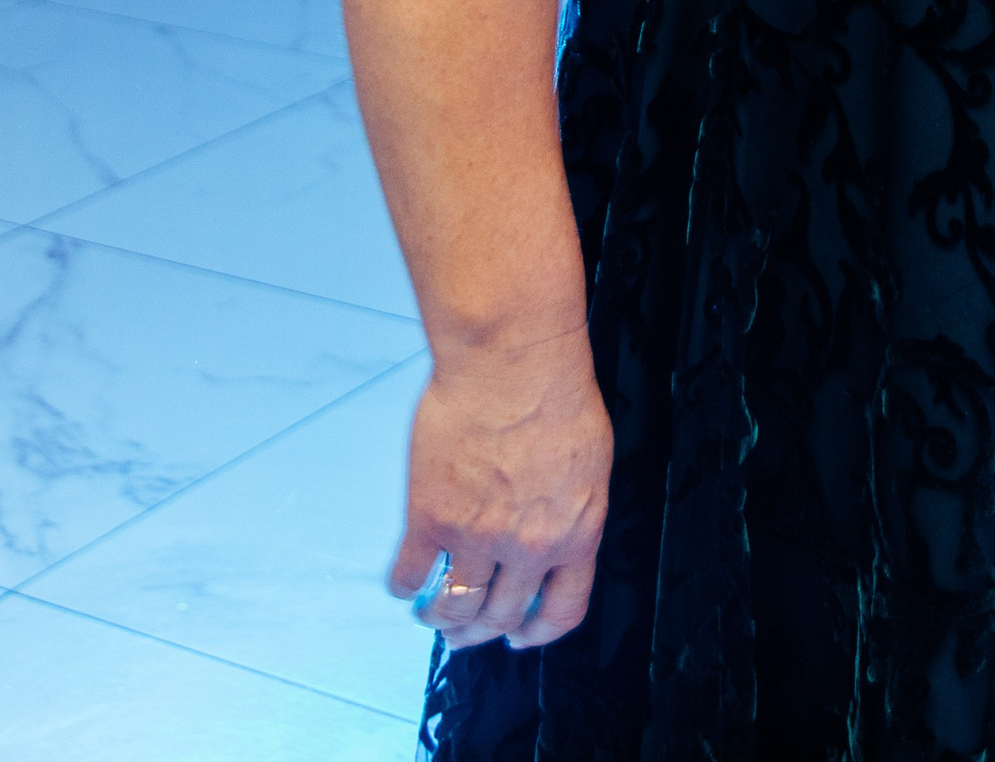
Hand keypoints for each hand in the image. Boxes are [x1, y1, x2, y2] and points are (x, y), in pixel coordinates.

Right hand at [390, 327, 612, 652]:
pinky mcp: (431, 517)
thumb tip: (554, 534)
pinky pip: (410, 573)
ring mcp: (477, 536)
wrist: (512, 357)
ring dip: (441, 620)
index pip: (562, 612)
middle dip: (481, 630)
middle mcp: (527, 546)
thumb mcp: (589, 461)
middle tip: (464, 632)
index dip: (539, 634)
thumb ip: (573, 508)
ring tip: (432, 615)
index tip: (522, 637)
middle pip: (501, 615)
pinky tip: (404, 581)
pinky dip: (404, 585)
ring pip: (454, 607)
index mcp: (575, 533)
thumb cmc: (554, 390)